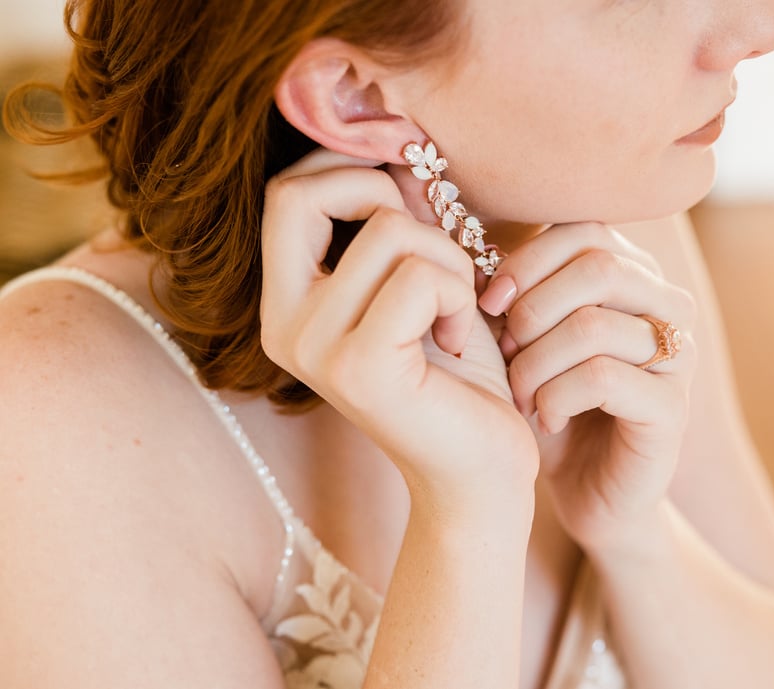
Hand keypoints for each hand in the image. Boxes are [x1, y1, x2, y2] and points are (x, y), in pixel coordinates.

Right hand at [260, 149, 538, 520]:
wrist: (479, 466)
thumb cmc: (456, 372)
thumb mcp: (424, 279)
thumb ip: (400, 219)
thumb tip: (399, 149)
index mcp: (287, 303)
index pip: (285, 194)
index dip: (348, 170)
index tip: (410, 193)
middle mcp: (283, 325)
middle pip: (305, 194)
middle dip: (387, 200)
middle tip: (434, 252)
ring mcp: (312, 348)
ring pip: (389, 231)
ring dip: (450, 260)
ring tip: (458, 312)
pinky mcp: (358, 367)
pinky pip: (420, 277)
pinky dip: (460, 296)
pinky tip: (458, 340)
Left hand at [478, 222, 696, 550]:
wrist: (589, 492)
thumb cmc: (552, 404)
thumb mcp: (525, 339)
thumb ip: (512, 287)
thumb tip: (462, 234)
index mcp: (637, 277)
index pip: (584, 230)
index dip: (526, 260)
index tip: (486, 302)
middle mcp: (668, 307)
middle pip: (597, 266)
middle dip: (531, 310)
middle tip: (503, 352)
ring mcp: (677, 358)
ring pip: (593, 324)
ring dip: (536, 362)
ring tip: (519, 393)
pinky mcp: (672, 409)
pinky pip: (603, 378)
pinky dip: (557, 397)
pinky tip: (544, 419)